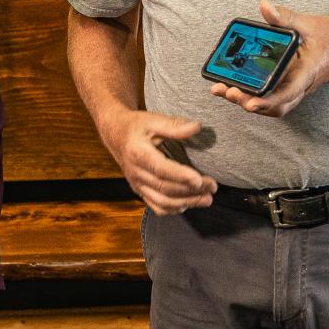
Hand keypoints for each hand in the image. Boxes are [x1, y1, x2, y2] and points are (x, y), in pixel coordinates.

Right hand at [99, 109, 215, 214]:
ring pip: (162, 201)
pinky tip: (189, 204)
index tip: (199, 179)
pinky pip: (156, 206)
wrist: (116, 135)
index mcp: (138, 153)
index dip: (180, 176)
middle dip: (190, 191)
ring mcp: (137, 184)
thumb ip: (175, 125)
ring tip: (207, 199)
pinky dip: (173, 209)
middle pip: (165, 188)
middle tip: (212, 187)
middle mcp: (135, 172)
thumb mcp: (153, 119)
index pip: (160, 169)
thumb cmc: (136, 126)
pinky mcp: (139, 191)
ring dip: (186, 202)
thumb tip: (198, 127)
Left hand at [209, 0, 328, 117]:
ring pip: (272, 106)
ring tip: (223, 91)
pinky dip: (253, 96)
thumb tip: (265, 6)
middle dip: (250, 103)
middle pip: (275, 106)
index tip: (250, 103)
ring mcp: (296, 88)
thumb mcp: (309, 23)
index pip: (288, 93)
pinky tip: (234, 86)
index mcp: (307, 72)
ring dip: (248, 102)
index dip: (268, 101)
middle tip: (226, 91)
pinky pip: (272, 98)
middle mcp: (301, 85)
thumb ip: (286, 17)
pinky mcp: (290, 86)